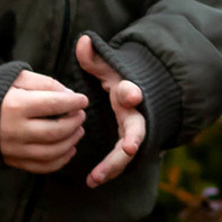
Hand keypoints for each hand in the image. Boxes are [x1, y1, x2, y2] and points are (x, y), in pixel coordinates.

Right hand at [0, 72, 89, 172]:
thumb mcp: (19, 77)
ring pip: (51, 152)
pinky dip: (60, 160)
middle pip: (55, 131)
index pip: (54, 105)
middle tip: (81, 115)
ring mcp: (13, 149)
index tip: (83, 100)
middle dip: (74, 122)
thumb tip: (70, 94)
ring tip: (78, 130)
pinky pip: (41, 167)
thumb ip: (46, 84)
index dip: (74, 102)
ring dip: (71, 142)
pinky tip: (69, 149)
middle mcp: (14, 130)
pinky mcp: (12, 160)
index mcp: (16, 105)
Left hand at [76, 34, 146, 187]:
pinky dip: (109, 170)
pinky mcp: (128, 145)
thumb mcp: (108, 68)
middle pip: (137, 130)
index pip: (133, 91)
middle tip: (129, 149)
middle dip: (134, 139)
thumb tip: (83, 41)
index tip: (131, 95)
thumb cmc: (119, 80)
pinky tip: (92, 180)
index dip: (133, 92)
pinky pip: (120, 161)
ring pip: (129, 151)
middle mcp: (135, 114)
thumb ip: (95, 58)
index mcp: (128, 93)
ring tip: (95, 178)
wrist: (137, 96)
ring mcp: (134, 132)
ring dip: (114, 164)